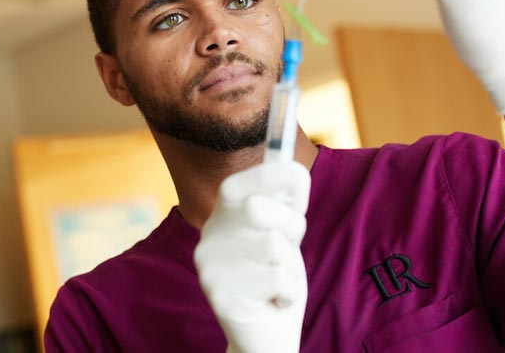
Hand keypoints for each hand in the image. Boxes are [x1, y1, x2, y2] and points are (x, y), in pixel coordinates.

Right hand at [194, 162, 310, 352]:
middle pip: (256, 207)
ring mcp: (210, 269)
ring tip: (279, 280)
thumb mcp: (285, 234)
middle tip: (291, 245)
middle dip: (290, 223)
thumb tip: (292, 169)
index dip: (266, 175)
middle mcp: (208, 239)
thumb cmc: (276, 277)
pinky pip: (277, 278)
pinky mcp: (220, 297)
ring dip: (291, 265)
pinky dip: (289, 291)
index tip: (297, 172)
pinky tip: (275, 301)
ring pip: (272, 245)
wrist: (266, 335)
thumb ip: (287, 202)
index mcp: (222, 219)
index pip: (235, 186)